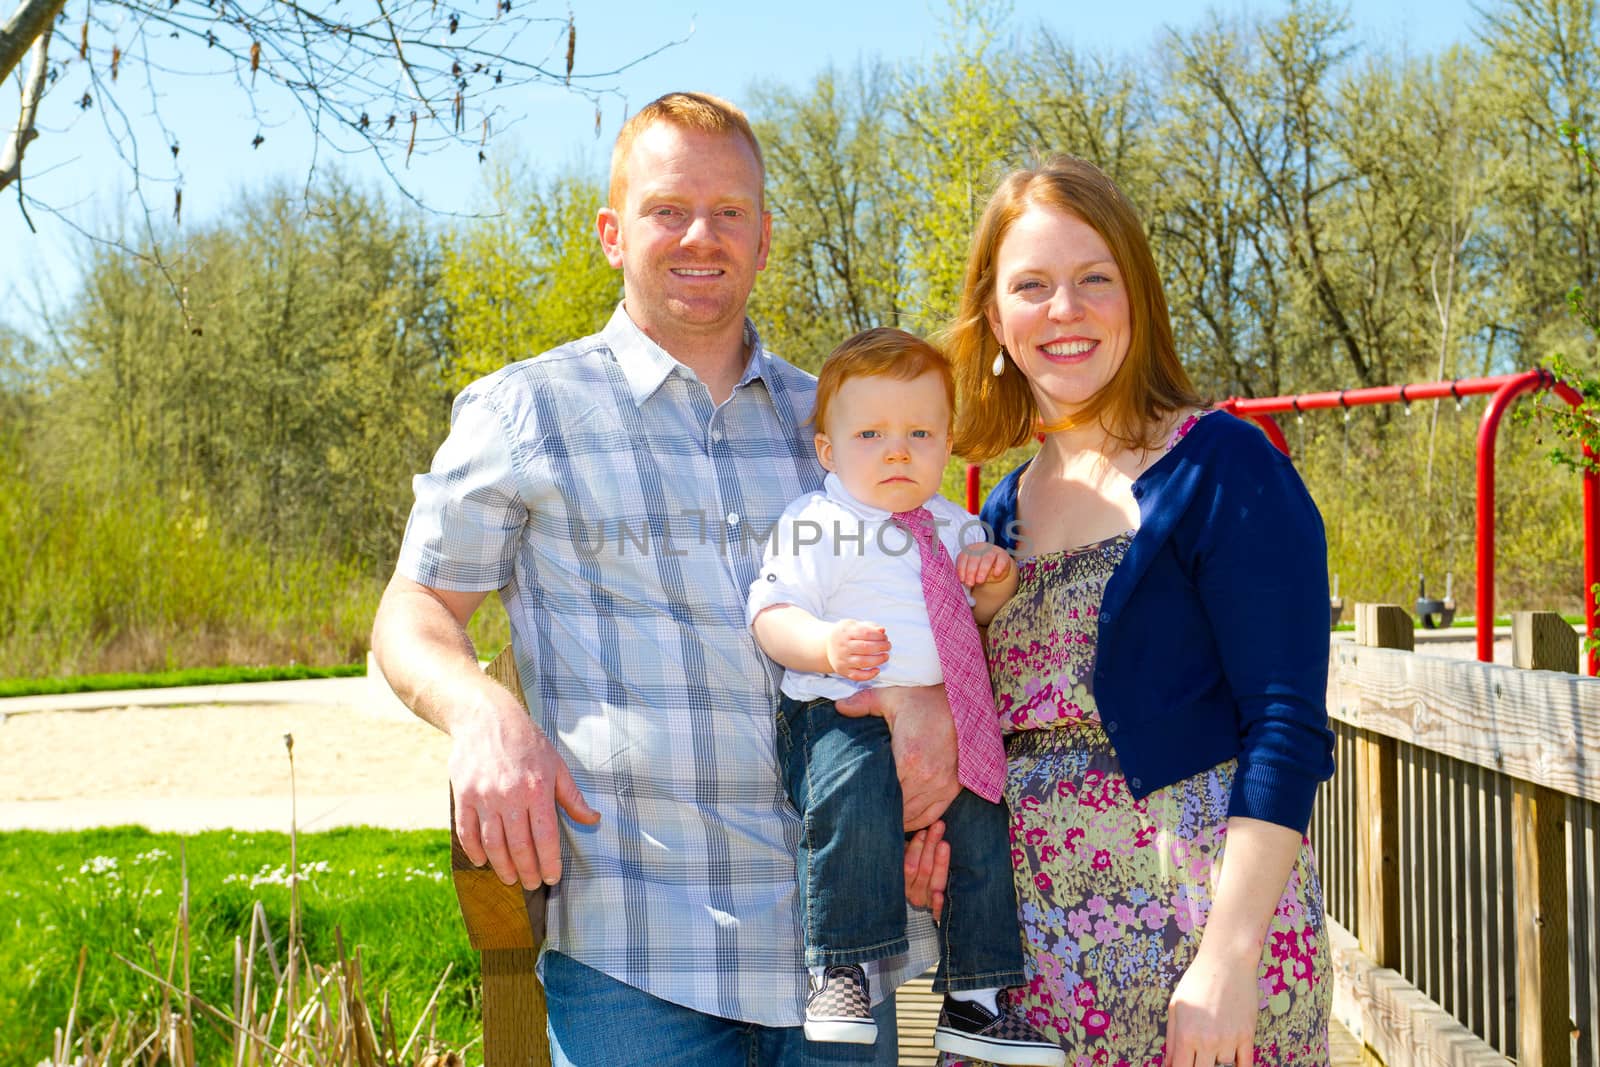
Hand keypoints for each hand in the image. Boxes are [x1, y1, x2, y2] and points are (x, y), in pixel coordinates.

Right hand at [450, 697, 601, 889]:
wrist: (486, 717)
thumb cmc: (527, 742)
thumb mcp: (556, 764)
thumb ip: (572, 797)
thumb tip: (594, 820)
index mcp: (538, 788)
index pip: (546, 836)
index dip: (550, 861)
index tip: (553, 877)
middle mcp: (511, 795)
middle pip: (520, 845)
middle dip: (528, 871)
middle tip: (533, 884)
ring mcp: (484, 796)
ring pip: (493, 843)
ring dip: (503, 866)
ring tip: (511, 878)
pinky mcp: (464, 794)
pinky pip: (467, 831)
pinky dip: (474, 850)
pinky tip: (483, 861)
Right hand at [825, 619, 890, 680]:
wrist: (827, 647)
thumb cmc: (845, 634)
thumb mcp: (853, 625)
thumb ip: (869, 626)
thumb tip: (882, 630)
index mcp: (845, 633)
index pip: (865, 633)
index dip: (878, 636)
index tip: (885, 637)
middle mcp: (842, 647)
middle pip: (865, 648)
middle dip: (881, 647)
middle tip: (888, 646)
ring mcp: (842, 660)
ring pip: (863, 662)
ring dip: (878, 660)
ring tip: (886, 656)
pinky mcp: (843, 671)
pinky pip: (857, 676)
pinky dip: (869, 675)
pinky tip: (877, 669)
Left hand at [836, 683, 959, 828]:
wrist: (963, 704)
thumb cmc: (924, 701)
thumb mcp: (891, 697)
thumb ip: (863, 703)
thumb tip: (838, 707)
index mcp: (908, 758)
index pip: (881, 791)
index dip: (865, 799)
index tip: (853, 800)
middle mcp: (926, 777)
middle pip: (895, 809)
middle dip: (879, 811)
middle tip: (861, 814)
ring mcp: (941, 785)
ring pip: (912, 816)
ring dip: (896, 819)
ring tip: (878, 819)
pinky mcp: (953, 789)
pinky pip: (932, 816)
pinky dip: (917, 821)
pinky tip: (903, 820)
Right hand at [903, 821, 949, 918]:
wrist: (915, 889)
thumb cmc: (911, 861)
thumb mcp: (904, 853)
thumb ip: (906, 845)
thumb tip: (912, 825)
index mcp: (900, 878)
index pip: (908, 865)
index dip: (916, 847)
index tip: (923, 831)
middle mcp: (910, 892)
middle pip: (923, 870)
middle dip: (930, 846)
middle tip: (938, 827)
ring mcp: (923, 901)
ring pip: (933, 882)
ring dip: (940, 862)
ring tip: (944, 844)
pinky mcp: (933, 910)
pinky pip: (936, 910)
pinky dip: (938, 904)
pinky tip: (939, 895)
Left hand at [957, 543, 1012, 586]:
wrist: (996, 567)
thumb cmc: (979, 569)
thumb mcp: (971, 572)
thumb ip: (966, 576)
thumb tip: (962, 583)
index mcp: (969, 551)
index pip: (963, 558)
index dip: (961, 569)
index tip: (962, 580)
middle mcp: (980, 548)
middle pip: (974, 558)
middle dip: (971, 571)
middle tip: (969, 583)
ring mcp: (992, 551)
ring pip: (987, 558)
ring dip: (982, 570)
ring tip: (980, 581)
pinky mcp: (1003, 555)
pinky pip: (1001, 559)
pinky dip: (999, 566)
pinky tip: (996, 574)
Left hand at [1162, 944, 1259, 1066]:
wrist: (1227, 962)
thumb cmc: (1197, 981)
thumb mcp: (1175, 1006)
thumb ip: (1171, 1039)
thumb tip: (1169, 1064)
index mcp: (1186, 1034)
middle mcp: (1207, 1041)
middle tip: (1198, 1057)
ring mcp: (1229, 1040)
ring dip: (1217, 1062)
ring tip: (1213, 1047)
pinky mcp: (1247, 1036)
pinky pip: (1245, 1065)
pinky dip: (1238, 1066)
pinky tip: (1231, 1060)